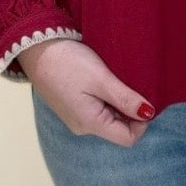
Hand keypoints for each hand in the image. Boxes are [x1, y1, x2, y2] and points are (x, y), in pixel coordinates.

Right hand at [16, 39, 154, 146]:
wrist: (35, 48)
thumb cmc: (67, 62)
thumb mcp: (101, 79)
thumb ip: (125, 99)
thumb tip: (149, 114)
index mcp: (90, 123)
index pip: (128, 138)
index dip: (142, 121)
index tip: (144, 96)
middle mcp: (83, 126)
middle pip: (119, 129)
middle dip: (131, 111)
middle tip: (133, 84)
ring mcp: (76, 117)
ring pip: (109, 119)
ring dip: (119, 103)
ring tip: (118, 80)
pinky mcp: (72, 106)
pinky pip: (97, 109)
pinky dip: (107, 98)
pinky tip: (105, 80)